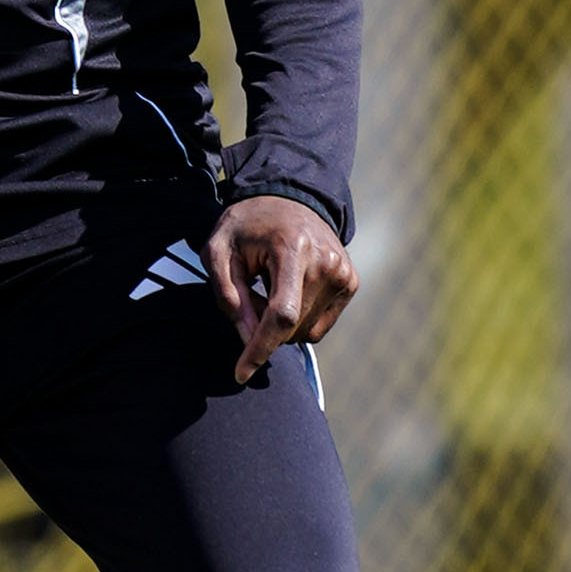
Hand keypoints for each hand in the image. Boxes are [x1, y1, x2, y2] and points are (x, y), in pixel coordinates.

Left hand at [209, 194, 356, 386]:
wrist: (288, 197)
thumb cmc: (247, 225)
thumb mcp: (219, 250)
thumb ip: (228, 295)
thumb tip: (247, 338)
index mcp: (293, 249)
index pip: (281, 315)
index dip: (260, 348)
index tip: (241, 373)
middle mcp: (325, 262)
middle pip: (290, 327)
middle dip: (262, 328)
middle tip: (249, 296)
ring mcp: (343, 273)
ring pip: (304, 331)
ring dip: (280, 325)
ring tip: (269, 288)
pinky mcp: (351, 282)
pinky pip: (319, 326)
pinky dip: (298, 320)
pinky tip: (289, 291)